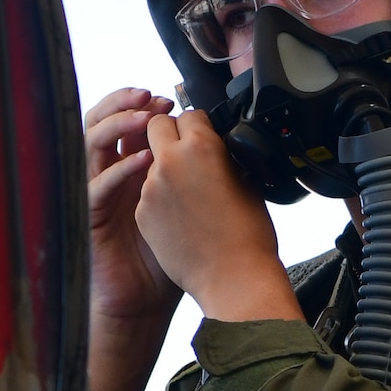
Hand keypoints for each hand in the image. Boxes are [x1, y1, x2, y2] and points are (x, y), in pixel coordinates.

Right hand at [85, 88, 182, 390]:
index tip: (171, 99)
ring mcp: (98, 194)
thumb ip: (197, 170)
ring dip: (117, 125)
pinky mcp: (92, 219)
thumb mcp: (193, 201)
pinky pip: (95, 187)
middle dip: (126, 103)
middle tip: (152, 98)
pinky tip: (140, 163)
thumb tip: (222, 136)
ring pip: (91, 143)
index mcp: (134, 166)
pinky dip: (118, 170)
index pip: (129, 120)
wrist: (154, 302)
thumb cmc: (178, 255)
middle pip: (103, 121)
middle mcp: (111, 174)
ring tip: (143, 118)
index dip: (146, 106)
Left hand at [136, 111, 300, 324]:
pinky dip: (160, 197)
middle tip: (186, 153)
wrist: (233, 277)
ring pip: (149, 160)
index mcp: (200, 146)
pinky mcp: (142, 213)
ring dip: (165, 167)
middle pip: (156, 126)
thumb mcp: (246, 180)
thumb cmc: (248, 234)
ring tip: (190, 194)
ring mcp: (151, 188)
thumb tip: (214, 147)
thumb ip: (222, 156)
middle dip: (169, 133)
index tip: (204, 136)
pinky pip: (147, 191)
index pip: (188, 114)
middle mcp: (169, 162)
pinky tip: (181, 215)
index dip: (198, 125)